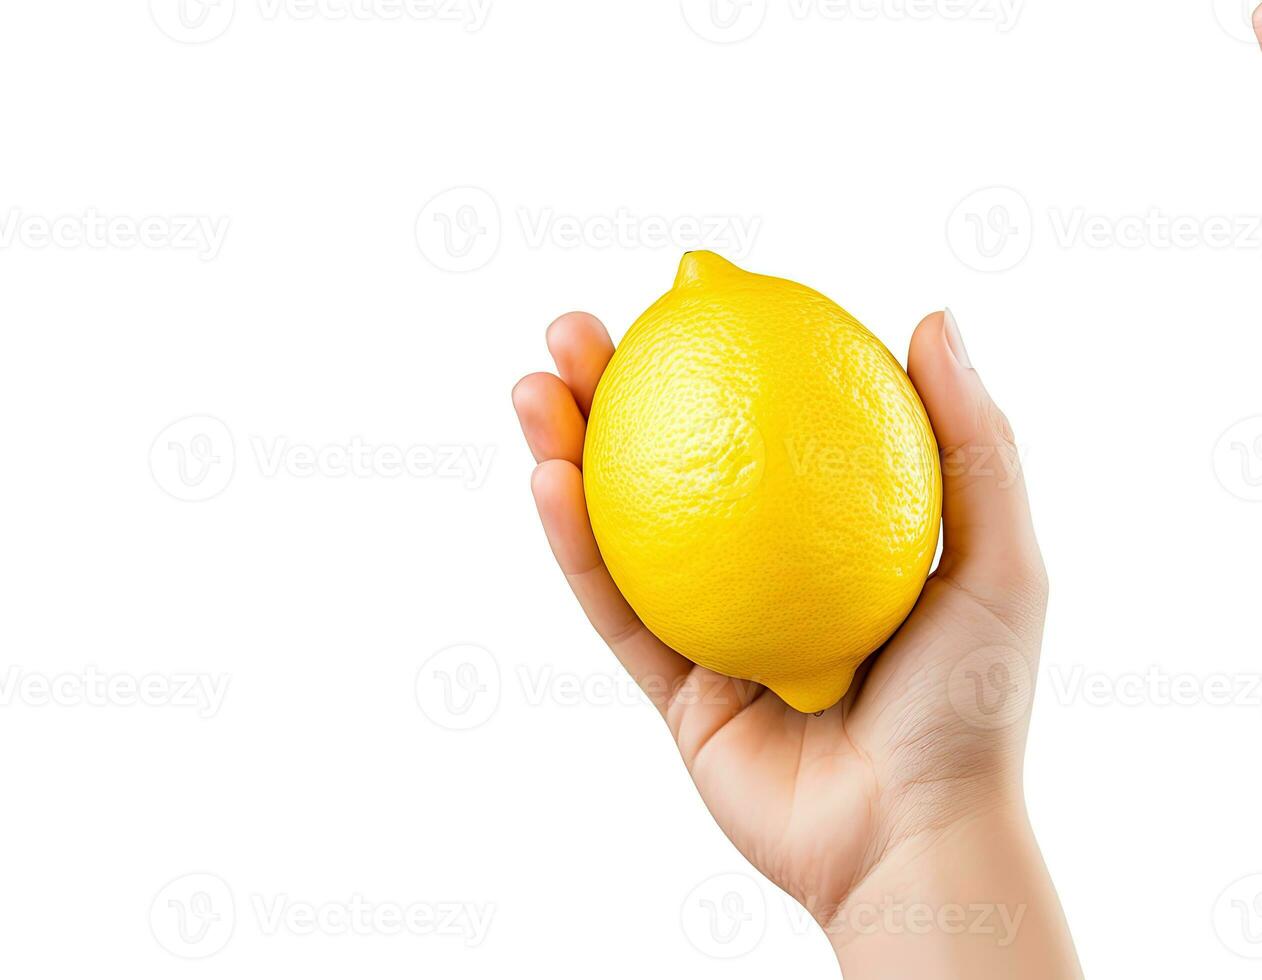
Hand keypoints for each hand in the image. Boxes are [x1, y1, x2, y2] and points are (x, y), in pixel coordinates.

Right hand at [514, 309, 1080, 976]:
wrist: (916, 839)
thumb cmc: (974, 703)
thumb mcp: (1002, 559)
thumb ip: (973, 442)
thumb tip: (931, 316)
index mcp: (833, 534)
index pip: (764, 426)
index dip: (716, 360)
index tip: (681, 296)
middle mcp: (765, 570)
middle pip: (674, 462)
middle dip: (612, 390)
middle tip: (576, 331)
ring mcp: (711, 625)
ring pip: (622, 525)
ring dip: (566, 450)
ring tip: (535, 385)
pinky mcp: (670, 685)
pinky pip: (612, 605)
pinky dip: (574, 541)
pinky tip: (547, 476)